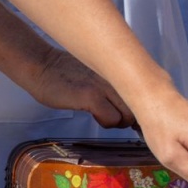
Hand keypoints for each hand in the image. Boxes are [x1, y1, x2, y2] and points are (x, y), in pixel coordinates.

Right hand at [21, 48, 135, 127]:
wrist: (42, 65)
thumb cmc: (68, 73)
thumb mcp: (100, 74)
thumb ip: (116, 85)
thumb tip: (133, 103)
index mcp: (120, 72)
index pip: (145, 93)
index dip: (142, 108)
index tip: (136, 115)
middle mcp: (116, 77)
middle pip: (140, 106)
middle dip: (132, 118)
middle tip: (116, 117)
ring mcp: (104, 87)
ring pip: (128, 115)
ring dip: (118, 121)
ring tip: (103, 115)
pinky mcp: (90, 96)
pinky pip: (111, 118)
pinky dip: (106, 122)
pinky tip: (94, 115)